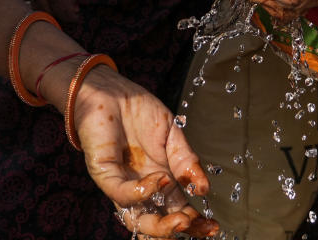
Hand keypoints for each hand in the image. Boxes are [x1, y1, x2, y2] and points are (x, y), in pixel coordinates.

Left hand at [74, 66, 216, 237]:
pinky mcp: (104, 174)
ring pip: (135, 218)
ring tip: (181, 219)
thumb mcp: (172, 134)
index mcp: (161, 181)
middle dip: (178, 229)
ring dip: (159, 225)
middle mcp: (141, 188)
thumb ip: (187, 161)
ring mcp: (122, 183)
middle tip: (194, 225)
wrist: (113, 91)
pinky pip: (121, 193)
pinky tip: (160, 179)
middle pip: (157, 222)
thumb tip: (204, 188)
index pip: (177, 209)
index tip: (212, 225)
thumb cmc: (140, 112)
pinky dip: (142, 192)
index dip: (194, 221)